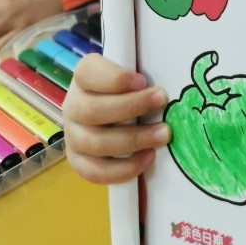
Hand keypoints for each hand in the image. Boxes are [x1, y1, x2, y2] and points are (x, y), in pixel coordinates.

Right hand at [63, 54, 171, 184]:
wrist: (113, 112)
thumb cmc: (129, 88)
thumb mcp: (132, 73)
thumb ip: (142, 72)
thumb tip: (172, 77)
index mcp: (85, 76)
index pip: (88, 73)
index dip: (114, 78)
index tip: (142, 80)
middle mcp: (73, 106)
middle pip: (93, 110)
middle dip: (131, 107)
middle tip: (162, 102)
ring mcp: (73, 136)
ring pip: (96, 143)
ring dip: (134, 140)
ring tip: (163, 134)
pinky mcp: (79, 161)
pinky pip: (95, 172)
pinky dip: (123, 169)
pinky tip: (148, 157)